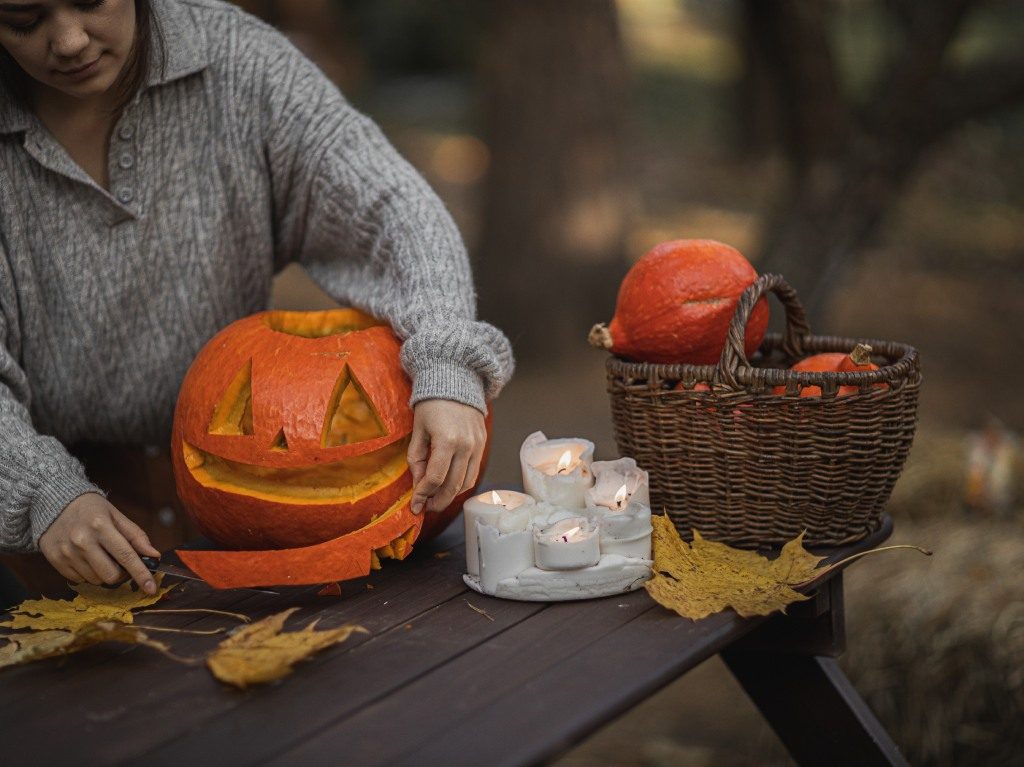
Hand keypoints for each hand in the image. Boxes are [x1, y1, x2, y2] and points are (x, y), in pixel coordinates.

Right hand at [39, 493, 160, 594]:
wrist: (54, 503)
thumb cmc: (91, 509)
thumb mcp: (116, 515)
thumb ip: (136, 536)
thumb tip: (154, 555)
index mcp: (101, 526)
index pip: (126, 556)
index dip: (141, 574)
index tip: (151, 588)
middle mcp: (82, 541)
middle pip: (110, 575)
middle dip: (121, 574)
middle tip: (120, 562)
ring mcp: (67, 552)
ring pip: (96, 580)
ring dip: (104, 573)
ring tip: (100, 555)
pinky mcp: (55, 561)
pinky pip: (79, 580)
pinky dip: (88, 573)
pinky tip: (85, 558)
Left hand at [408, 399, 486, 514]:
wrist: (455, 381)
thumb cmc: (431, 404)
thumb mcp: (418, 430)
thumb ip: (416, 459)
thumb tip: (418, 486)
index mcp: (447, 441)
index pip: (435, 478)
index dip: (423, 495)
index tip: (415, 505)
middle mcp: (466, 446)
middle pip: (453, 486)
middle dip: (437, 502)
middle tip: (426, 508)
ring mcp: (477, 446)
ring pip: (466, 483)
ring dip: (451, 496)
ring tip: (436, 499)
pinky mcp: (483, 444)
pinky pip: (474, 472)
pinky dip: (461, 483)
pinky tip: (448, 485)